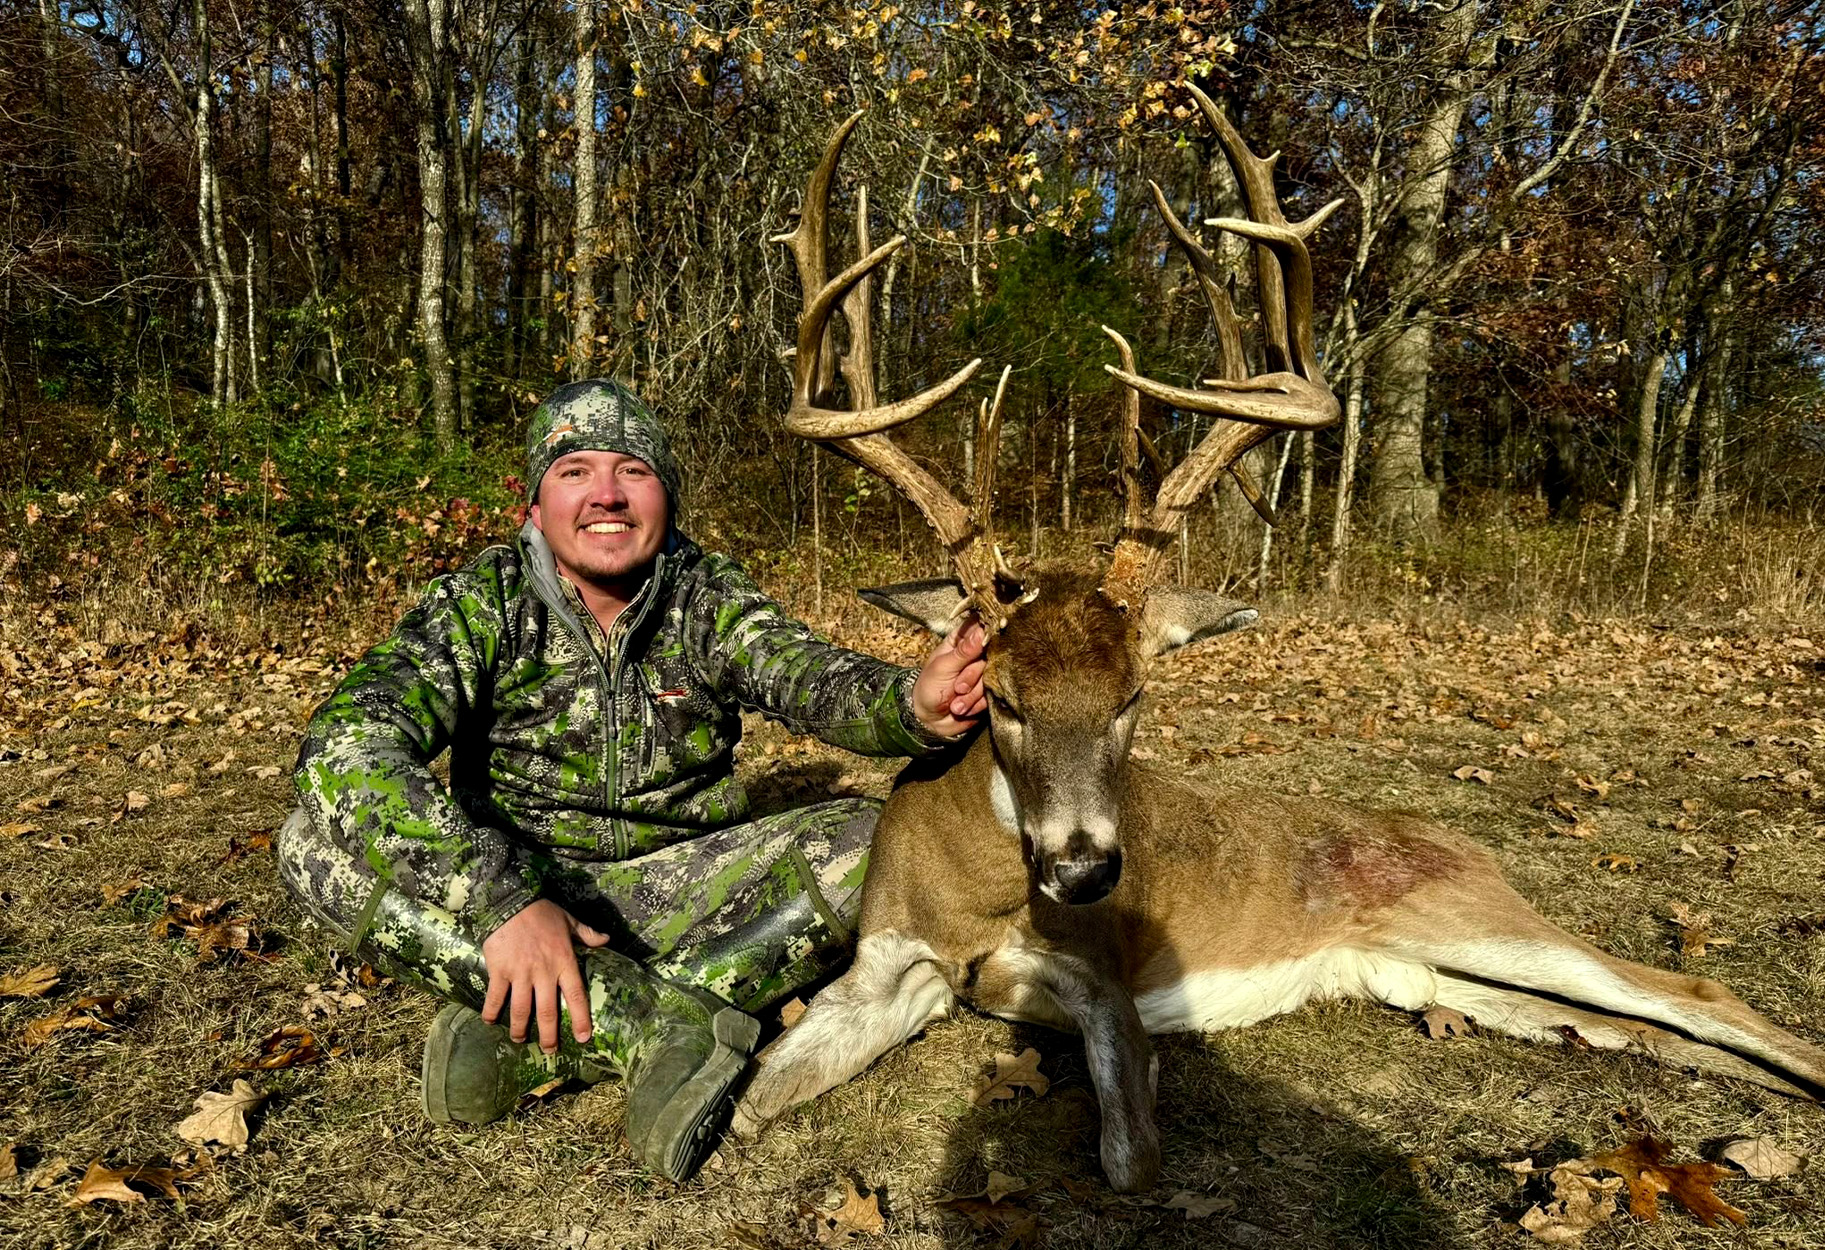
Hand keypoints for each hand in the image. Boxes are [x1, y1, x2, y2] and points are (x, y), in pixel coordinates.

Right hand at [480, 899, 610, 1052]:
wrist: (510, 901)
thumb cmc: (541, 912)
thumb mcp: (569, 920)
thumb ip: (587, 934)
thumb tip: (607, 940)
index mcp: (563, 962)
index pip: (576, 996)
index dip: (581, 1019)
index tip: (584, 1038)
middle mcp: (543, 972)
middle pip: (547, 1011)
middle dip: (549, 1035)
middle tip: (550, 1051)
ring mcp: (520, 973)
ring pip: (521, 1010)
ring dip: (520, 1029)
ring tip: (520, 1040)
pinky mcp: (499, 971)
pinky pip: (496, 997)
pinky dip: (492, 1012)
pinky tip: (490, 1022)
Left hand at [911, 619, 987, 737]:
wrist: (929, 720)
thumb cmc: (928, 688)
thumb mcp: (943, 667)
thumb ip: (964, 651)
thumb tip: (982, 631)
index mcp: (959, 642)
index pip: (979, 628)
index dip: (986, 634)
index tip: (984, 647)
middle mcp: (973, 655)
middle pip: (990, 656)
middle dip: (972, 677)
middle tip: (957, 687)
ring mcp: (981, 674)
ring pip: (992, 678)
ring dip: (972, 695)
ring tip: (955, 702)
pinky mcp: (987, 692)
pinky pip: (992, 695)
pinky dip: (976, 704)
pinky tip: (961, 707)